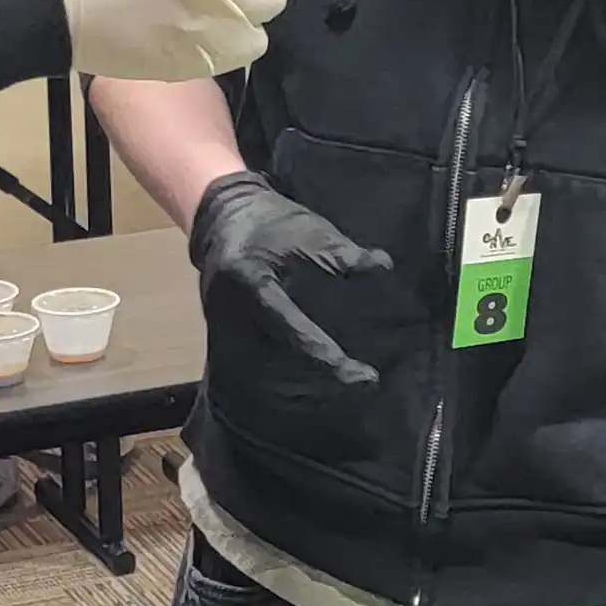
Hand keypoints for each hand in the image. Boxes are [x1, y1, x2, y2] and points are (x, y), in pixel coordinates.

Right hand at [191, 170, 392, 388]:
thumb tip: (383, 267)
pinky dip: (284, 380)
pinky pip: (254, 369)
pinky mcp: (223, 337)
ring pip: (262, 374)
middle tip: (359, 382)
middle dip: (317, 380)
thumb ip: (343, 255)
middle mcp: (229, 312)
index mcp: (251, 281)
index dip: (325, 354)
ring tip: (342, 387)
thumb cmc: (272, 222)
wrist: (224, 218)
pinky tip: (314, 384)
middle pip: (275, 362)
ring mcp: (222, 328)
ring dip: (301, 387)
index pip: (290, 328)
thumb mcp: (310, 231)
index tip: (362, 374)